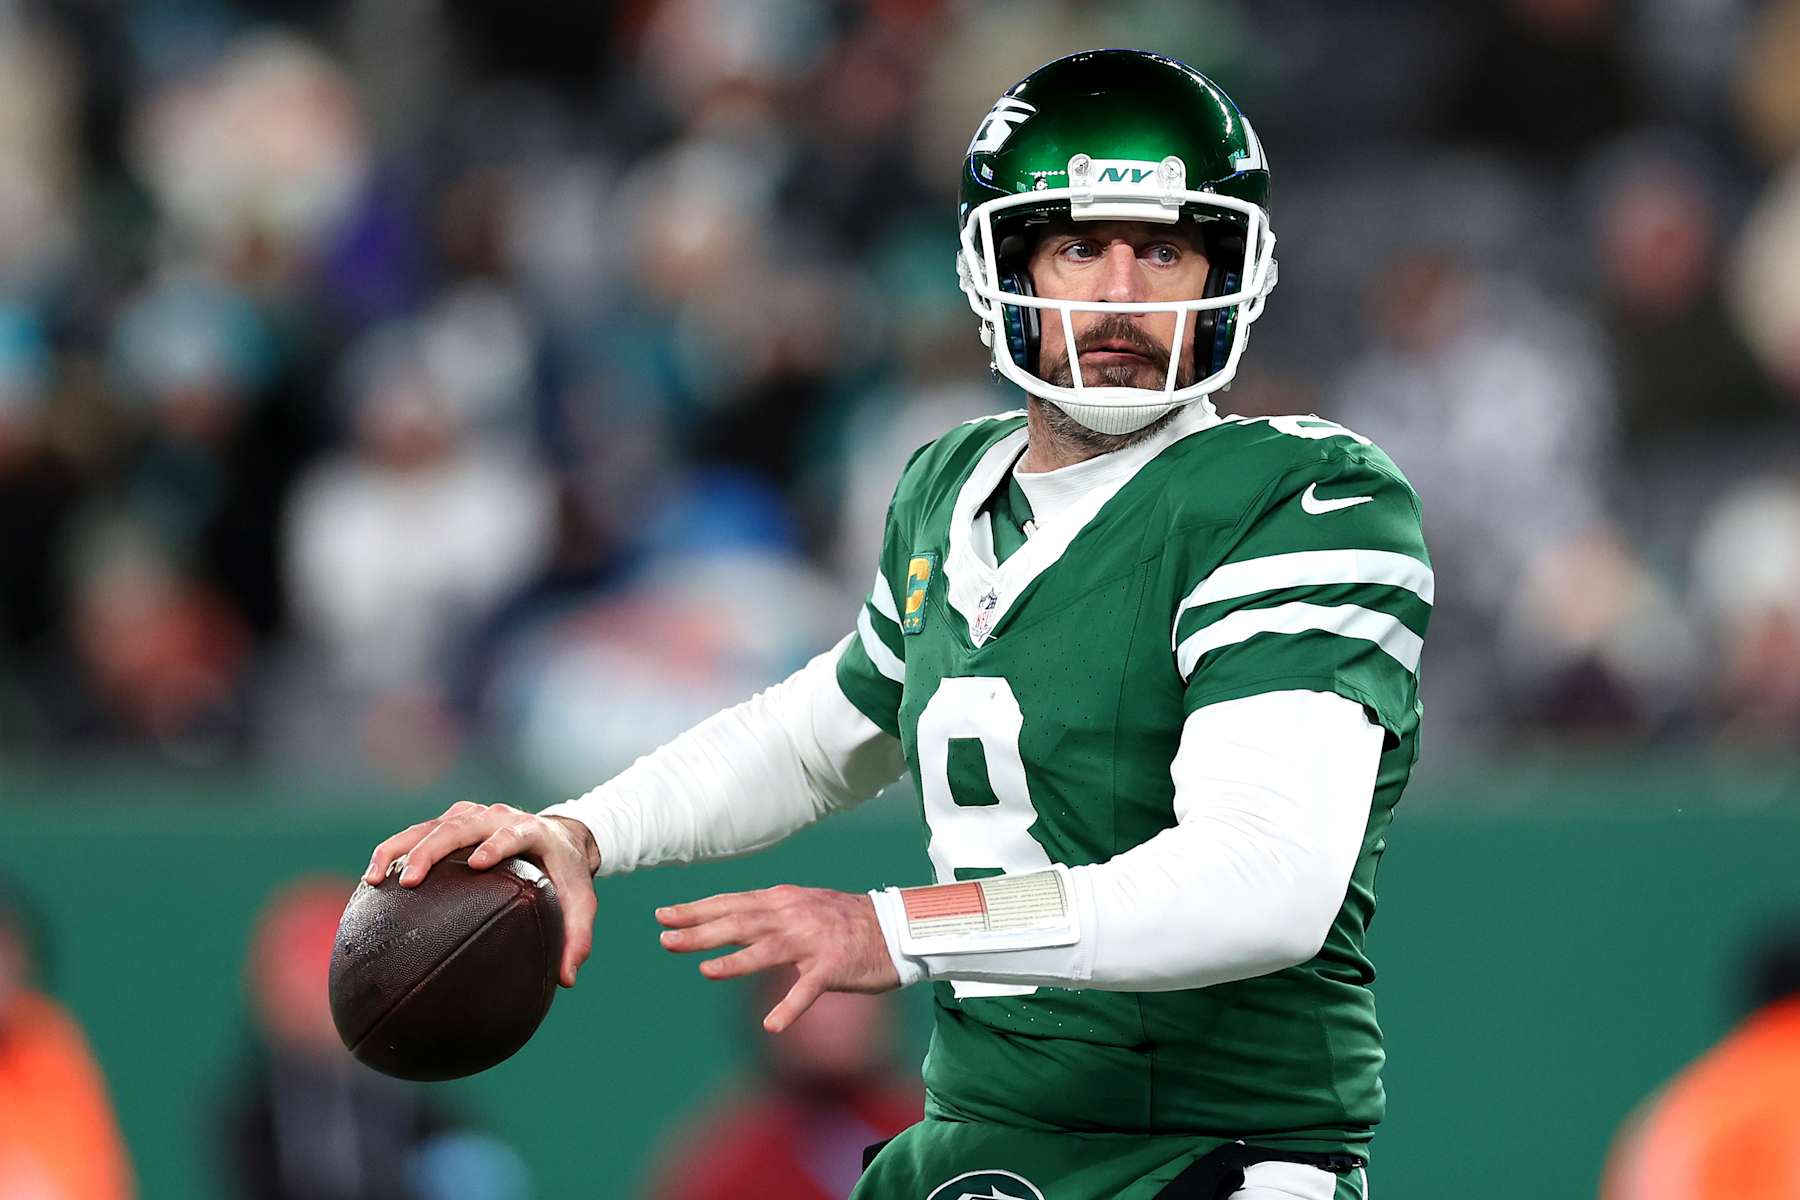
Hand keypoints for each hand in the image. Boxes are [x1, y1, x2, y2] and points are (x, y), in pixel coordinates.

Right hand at [363, 801, 600, 987]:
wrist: (561, 837)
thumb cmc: (569, 875)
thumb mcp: (582, 903)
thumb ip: (578, 939)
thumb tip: (566, 980)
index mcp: (532, 831)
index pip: (512, 833)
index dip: (497, 844)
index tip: (479, 863)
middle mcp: (498, 816)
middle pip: (460, 825)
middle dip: (432, 849)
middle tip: (409, 881)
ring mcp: (473, 816)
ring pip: (430, 824)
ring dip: (400, 848)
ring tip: (374, 879)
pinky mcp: (454, 821)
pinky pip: (419, 832)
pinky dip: (394, 851)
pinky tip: (372, 880)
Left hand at [656, 885, 900, 1032]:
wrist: (896, 928)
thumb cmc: (845, 922)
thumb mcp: (802, 907)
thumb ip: (768, 914)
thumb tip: (731, 919)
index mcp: (782, 901)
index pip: (731, 903)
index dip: (696, 910)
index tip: (663, 915)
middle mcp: (793, 916)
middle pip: (739, 922)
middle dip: (700, 932)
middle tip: (665, 939)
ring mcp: (813, 941)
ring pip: (767, 950)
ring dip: (735, 961)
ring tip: (706, 970)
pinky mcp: (834, 967)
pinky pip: (808, 989)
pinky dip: (791, 1007)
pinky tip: (772, 1025)